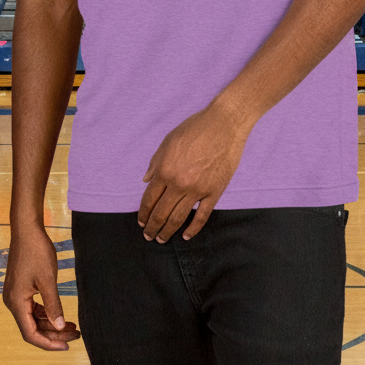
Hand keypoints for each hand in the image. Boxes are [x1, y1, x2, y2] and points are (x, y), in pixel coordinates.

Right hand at [2, 224, 79, 350]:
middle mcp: (12, 301)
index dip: (49, 343)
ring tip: (73, 326)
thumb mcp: (48, 280)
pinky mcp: (20, 288)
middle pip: (33, 328)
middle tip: (76, 334)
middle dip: (55, 333)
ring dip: (52, 324)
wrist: (27, 229)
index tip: (67, 346)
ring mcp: (15, 294)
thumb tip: (60, 327)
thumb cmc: (36, 250)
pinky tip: (61, 314)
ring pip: (34, 319)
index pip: (30, 334)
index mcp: (16, 302)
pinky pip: (33, 308)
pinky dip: (46, 313)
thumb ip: (53, 305)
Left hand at [137, 101, 249, 242]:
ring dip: (168, 230)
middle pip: (162, 212)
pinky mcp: (214, 192)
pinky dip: (193, 228)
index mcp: (165, 170)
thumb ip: (155, 163)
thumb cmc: (193, 129)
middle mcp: (179, 183)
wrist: (223, 126)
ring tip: (162, 238)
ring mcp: (198, 190)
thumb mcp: (168, 142)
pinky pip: (202, 216)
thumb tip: (147, 181)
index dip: (144, 212)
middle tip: (148, 236)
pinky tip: (186, 235)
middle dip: (153, 226)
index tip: (141, 222)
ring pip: (179, 217)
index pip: (150, 198)